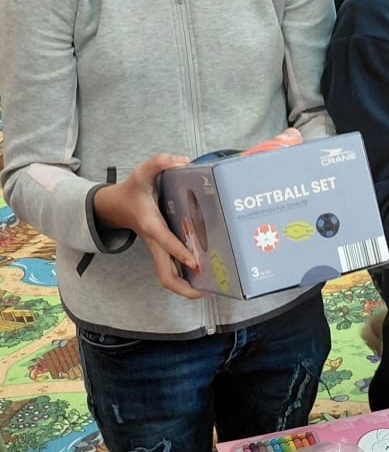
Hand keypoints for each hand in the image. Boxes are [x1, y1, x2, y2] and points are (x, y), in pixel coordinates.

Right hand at [93, 155, 204, 299]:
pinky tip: (205, 278)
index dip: (178, 251)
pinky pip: (172, 271)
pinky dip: (186, 278)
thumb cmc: (132, 191)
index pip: (165, 241)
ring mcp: (158, 250)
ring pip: (168, 277)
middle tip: (207, 291)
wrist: (114, 207)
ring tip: (211, 289)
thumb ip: (159, 162)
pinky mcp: (162, 251)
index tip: (195, 261)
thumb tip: (182, 161)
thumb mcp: (142, 172)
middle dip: (184, 287)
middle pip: (165, 275)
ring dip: (186, 288)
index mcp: (150, 225)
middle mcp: (154, 242)